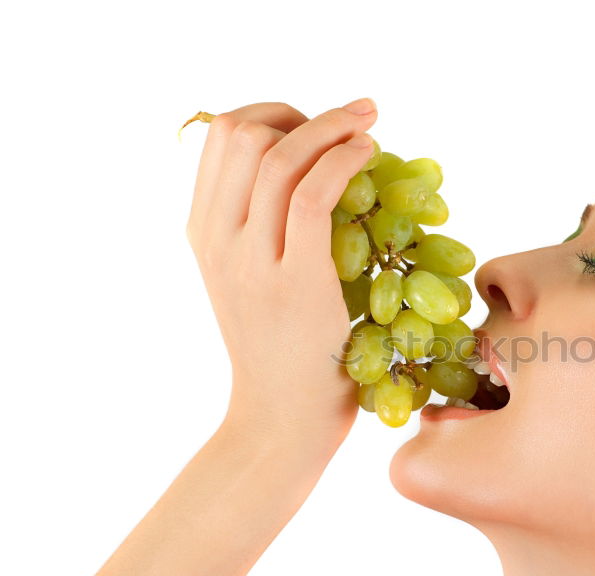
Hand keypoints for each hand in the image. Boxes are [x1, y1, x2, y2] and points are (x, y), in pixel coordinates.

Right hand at [185, 99, 377, 458]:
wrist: (280, 422)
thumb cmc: (285, 354)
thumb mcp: (255, 281)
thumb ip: (266, 230)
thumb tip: (316, 173)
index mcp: (204, 232)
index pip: (220, 136)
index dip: (273, 114)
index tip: (317, 128)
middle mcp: (216, 239)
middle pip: (242, 132)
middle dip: (303, 114)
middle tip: (350, 125)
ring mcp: (250, 262)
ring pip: (277, 156)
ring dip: (332, 125)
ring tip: (370, 126)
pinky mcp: (293, 283)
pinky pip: (312, 196)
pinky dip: (343, 161)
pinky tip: (370, 156)